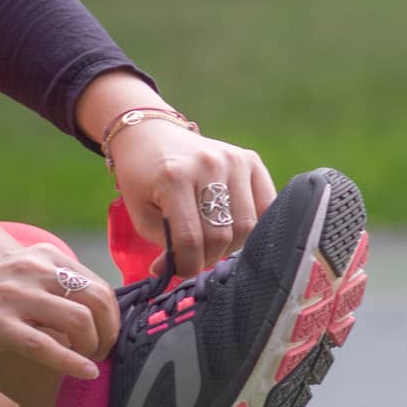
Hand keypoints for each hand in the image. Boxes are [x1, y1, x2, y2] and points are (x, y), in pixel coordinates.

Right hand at [0, 245, 118, 379]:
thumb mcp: (13, 275)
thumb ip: (47, 285)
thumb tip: (87, 314)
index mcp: (40, 256)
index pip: (96, 283)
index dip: (111, 314)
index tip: (106, 334)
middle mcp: (31, 270)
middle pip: (97, 299)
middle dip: (109, 331)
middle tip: (103, 351)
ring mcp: (14, 297)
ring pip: (79, 321)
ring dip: (93, 347)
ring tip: (88, 361)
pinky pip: (48, 346)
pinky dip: (73, 363)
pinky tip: (84, 374)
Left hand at [109, 121, 276, 277]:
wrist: (150, 135)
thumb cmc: (141, 178)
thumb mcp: (140, 212)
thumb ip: (163, 243)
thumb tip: (178, 271)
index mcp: (174, 178)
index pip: (190, 238)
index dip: (187, 264)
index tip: (178, 272)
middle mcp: (209, 165)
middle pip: (222, 234)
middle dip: (207, 257)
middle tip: (194, 260)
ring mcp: (234, 160)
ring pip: (248, 225)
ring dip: (229, 246)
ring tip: (210, 245)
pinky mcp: (250, 159)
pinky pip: (266, 205)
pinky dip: (253, 226)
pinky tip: (232, 230)